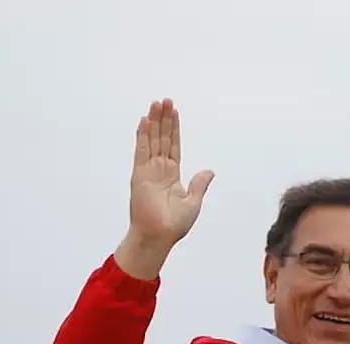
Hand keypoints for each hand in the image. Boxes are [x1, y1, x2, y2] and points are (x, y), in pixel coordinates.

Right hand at [129, 98, 214, 246]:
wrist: (159, 236)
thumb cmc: (173, 225)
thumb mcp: (193, 202)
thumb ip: (199, 184)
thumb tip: (209, 171)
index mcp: (172, 174)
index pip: (173, 145)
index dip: (174, 128)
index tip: (174, 112)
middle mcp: (159, 169)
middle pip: (162, 138)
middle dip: (164, 119)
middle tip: (165, 100)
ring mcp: (148, 170)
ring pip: (152, 140)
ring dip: (154, 122)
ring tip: (156, 104)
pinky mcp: (139, 174)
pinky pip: (141, 151)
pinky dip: (142, 135)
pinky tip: (144, 121)